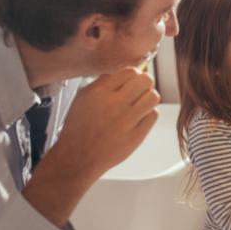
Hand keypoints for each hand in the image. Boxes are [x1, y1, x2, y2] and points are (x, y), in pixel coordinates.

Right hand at [22, 67, 159, 227]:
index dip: (133, 75)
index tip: (131, 82)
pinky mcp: (136, 135)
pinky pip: (153, 115)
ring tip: (140, 105)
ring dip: (148, 99)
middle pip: (146, 80)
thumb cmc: (79, 129)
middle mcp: (114, 104)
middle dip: (144, 84)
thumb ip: (101, 83)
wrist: (77, 158)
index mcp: (100, 92)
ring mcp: (127, 121)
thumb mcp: (82, 99)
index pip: (130, 71)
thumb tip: (119, 74)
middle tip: (139, 92)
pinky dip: (148, 115)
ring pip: (153, 96)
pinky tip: (138, 119)